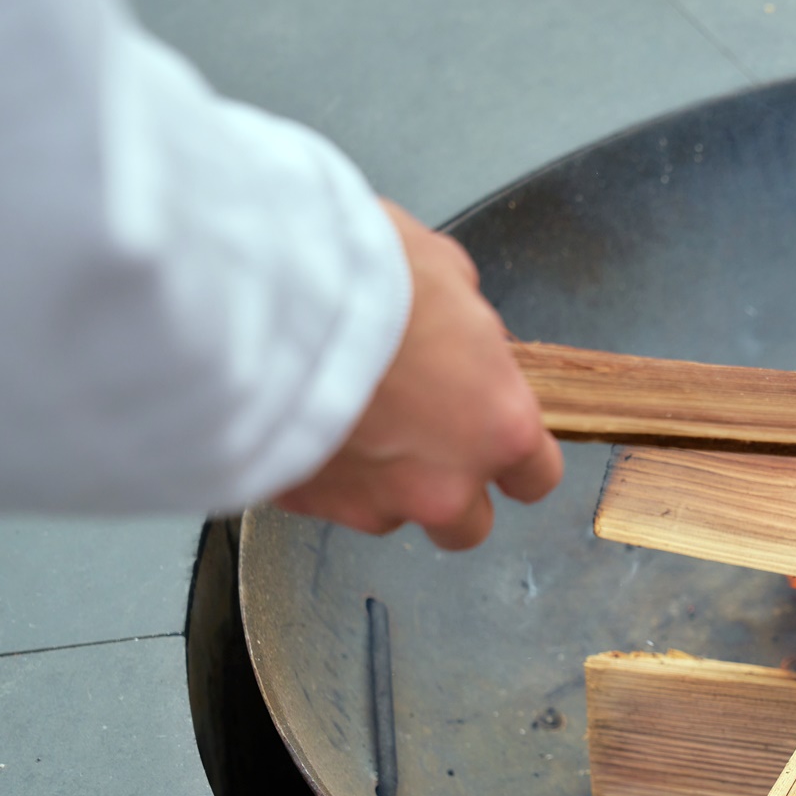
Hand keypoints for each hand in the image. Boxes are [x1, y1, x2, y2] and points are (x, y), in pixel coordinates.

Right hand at [276, 200, 562, 549]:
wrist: (259, 303)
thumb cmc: (361, 279)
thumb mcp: (442, 270)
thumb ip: (466, 322)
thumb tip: (460, 328)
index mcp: (498, 426)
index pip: (535, 476)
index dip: (517, 462)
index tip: (498, 443)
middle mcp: (443, 484)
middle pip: (468, 525)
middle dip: (449, 492)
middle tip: (419, 441)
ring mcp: (372, 503)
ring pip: (388, 515)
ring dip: (376, 481)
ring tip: (345, 418)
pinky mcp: (305, 504)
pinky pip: (321, 498)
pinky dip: (315, 469)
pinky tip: (299, 418)